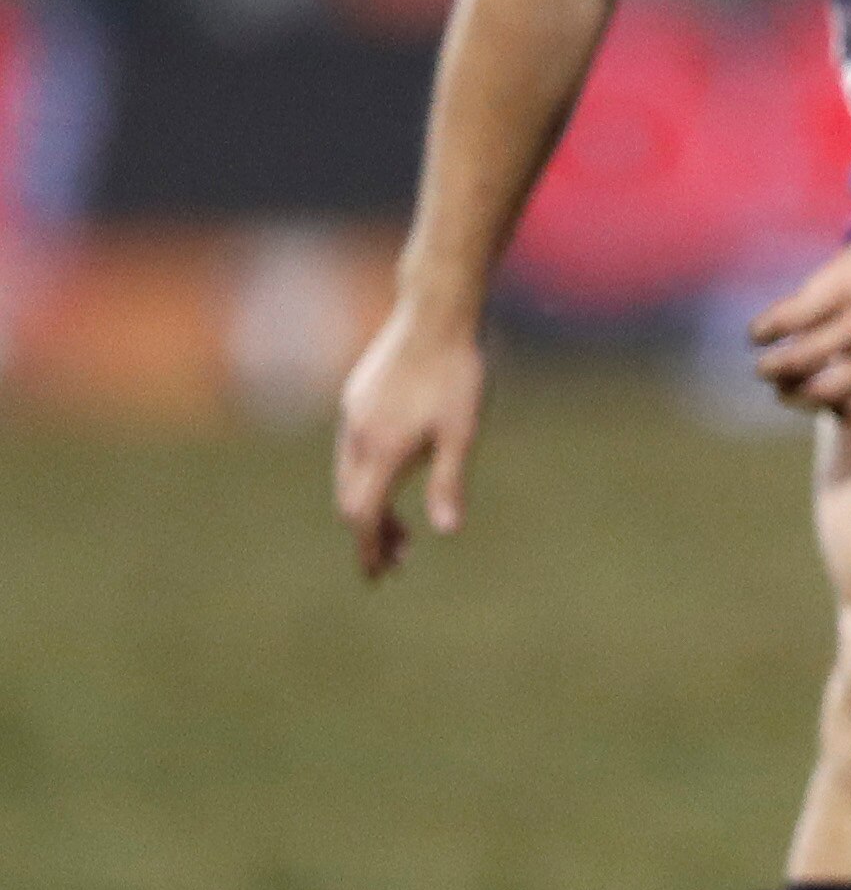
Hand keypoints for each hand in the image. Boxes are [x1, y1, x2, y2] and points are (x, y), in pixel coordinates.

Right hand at [334, 303, 485, 579]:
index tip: (377, 576)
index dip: (368, 548)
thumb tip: (447, 529)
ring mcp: (353, 414)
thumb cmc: (458, 374)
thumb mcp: (462, 432)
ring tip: (402, 527)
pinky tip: (394, 477)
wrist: (434, 314)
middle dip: (371, 534)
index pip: (362, 514)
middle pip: (351, 499)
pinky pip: (352, 449)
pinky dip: (367, 476)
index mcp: (381, 449)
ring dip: (370, 504)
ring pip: (349, 474)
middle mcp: (357, 435)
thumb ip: (449, 481)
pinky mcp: (357, 398)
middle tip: (399, 560)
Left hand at [750, 230, 850, 446]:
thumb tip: (785, 322)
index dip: (761, 333)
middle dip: (770, 370)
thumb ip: (823, 286)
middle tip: (765, 370)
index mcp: (847, 286)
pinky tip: (834, 400)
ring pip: (822, 394)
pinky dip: (836, 410)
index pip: (783, 320)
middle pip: (796, 362)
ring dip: (796, 396)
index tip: (758, 337)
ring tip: (791, 392)